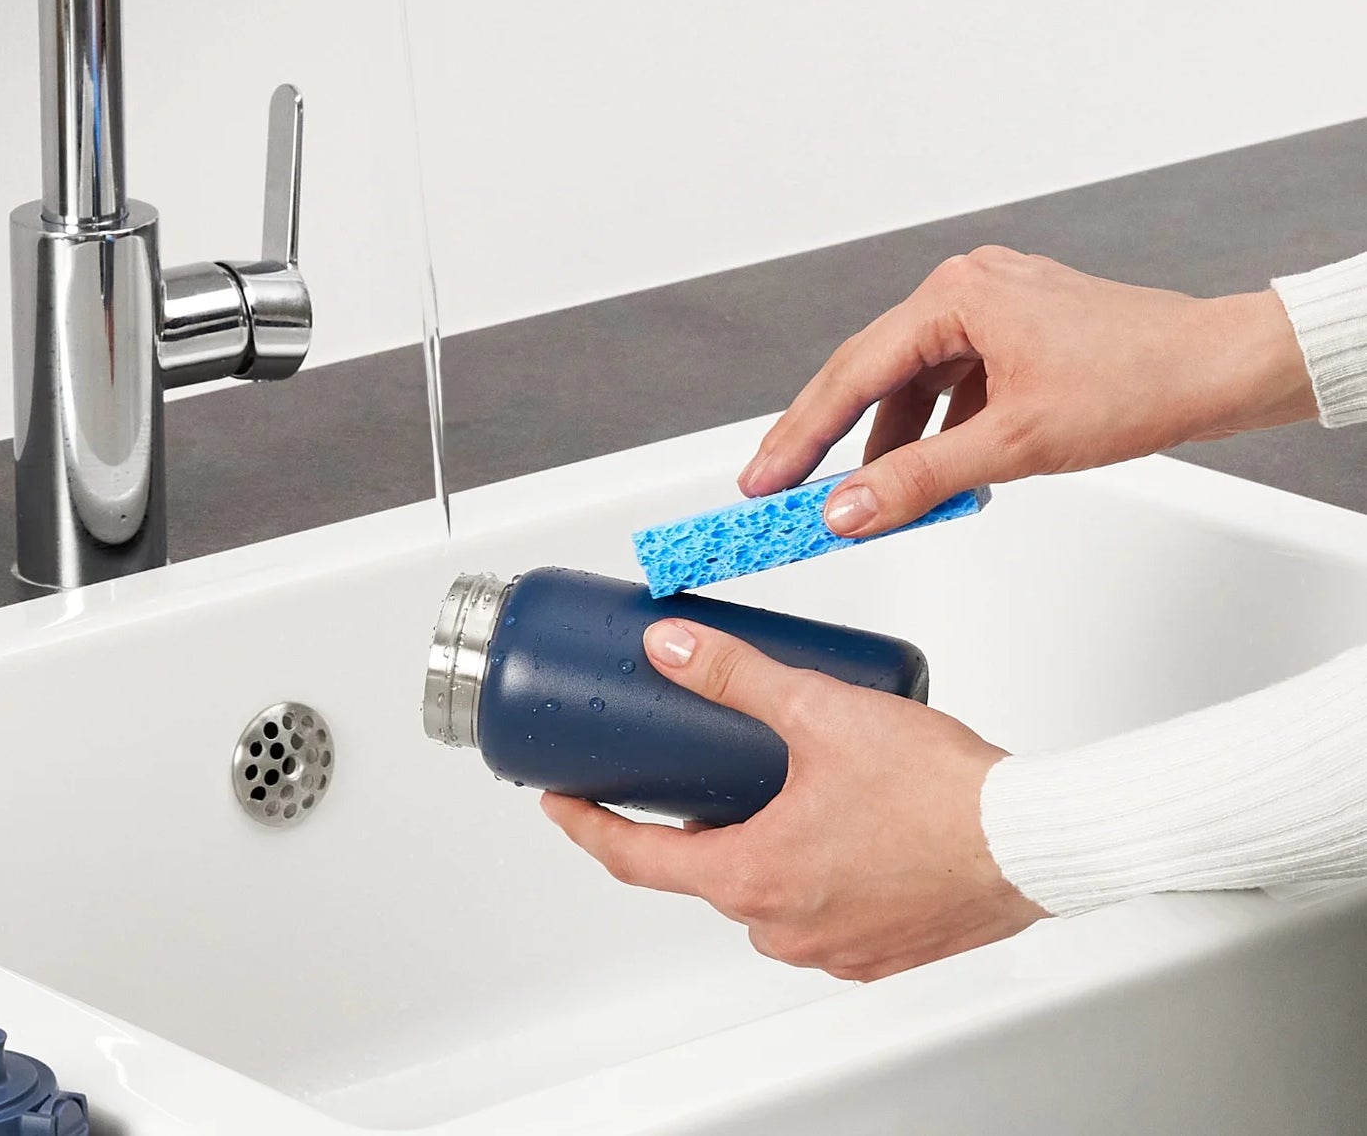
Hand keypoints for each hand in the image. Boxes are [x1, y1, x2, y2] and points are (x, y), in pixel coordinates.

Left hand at [543, 620, 1041, 979]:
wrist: (1033, 841)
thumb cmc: (941, 792)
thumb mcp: (818, 712)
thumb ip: (738, 675)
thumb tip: (670, 647)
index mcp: (755, 879)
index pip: (636, 860)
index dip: (588, 826)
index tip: (561, 802)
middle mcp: (786, 927)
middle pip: (699, 872)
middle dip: (677, 821)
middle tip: (663, 771)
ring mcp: (834, 946)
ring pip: (760, 891)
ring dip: (745, 842)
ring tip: (750, 783)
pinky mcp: (878, 947)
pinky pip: (813, 909)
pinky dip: (799, 867)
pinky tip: (819, 822)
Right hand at [740, 248, 1315, 538]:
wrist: (1225, 368)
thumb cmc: (1142, 382)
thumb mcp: (1016, 445)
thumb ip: (920, 479)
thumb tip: (848, 509)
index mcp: (954, 295)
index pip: (852, 373)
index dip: (800, 433)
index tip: (763, 478)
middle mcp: (966, 288)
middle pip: (873, 372)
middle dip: (830, 438)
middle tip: (780, 488)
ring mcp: (993, 306)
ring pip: (914, 382)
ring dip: (890, 440)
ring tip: (862, 498)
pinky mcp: (1017, 331)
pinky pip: (953, 382)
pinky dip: (936, 428)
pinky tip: (934, 470)